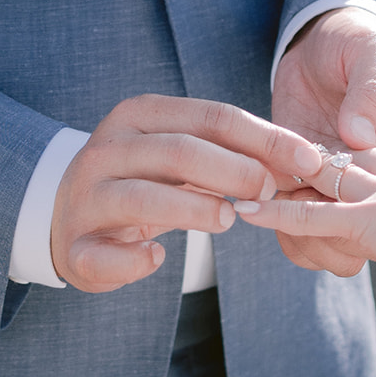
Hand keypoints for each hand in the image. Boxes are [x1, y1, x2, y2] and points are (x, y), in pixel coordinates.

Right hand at [52, 94, 324, 292]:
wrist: (65, 212)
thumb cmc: (145, 179)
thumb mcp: (182, 154)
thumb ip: (232, 152)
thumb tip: (304, 160)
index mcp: (140, 116)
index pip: (212, 117)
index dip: (266, 138)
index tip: (310, 160)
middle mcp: (108, 149)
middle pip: (180, 151)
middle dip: (236, 171)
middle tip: (271, 190)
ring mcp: (87, 196)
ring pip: (143, 198)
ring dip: (193, 211)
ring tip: (228, 221)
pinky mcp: (74, 245)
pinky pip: (104, 255)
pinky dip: (135, 260)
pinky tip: (159, 259)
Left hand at [270, 7, 375, 276]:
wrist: (325, 34)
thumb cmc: (362, 41)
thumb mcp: (375, 56)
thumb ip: (370, 93)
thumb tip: (359, 137)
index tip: (354, 213)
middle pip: (366, 225)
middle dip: (340, 237)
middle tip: (307, 226)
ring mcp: (340, 177)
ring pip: (330, 229)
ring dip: (306, 236)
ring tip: (274, 218)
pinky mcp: (304, 172)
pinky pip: (297, 211)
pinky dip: (278, 218)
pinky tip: (253, 209)